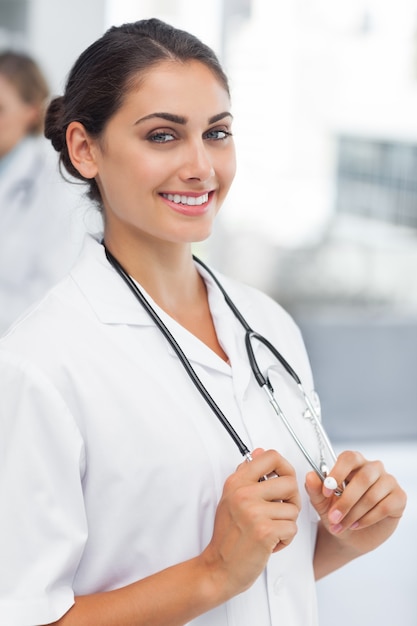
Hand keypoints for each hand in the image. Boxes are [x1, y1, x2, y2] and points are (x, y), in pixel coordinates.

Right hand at [201, 448, 300, 600]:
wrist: (219, 568)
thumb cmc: (228, 535)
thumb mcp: (231, 498)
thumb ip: (247, 474)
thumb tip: (259, 451)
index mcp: (236, 482)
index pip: (270, 456)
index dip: (285, 467)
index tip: (283, 480)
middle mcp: (243, 493)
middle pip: (290, 482)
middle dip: (292, 500)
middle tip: (280, 512)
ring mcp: (253, 511)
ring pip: (294, 509)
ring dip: (287, 523)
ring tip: (270, 530)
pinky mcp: (264, 531)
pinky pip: (292, 528)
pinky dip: (286, 539)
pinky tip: (270, 543)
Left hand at [305, 449, 406, 556]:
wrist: (350, 536)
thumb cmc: (337, 513)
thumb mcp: (322, 503)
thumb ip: (315, 489)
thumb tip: (310, 476)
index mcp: (354, 463)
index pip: (349, 458)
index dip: (337, 473)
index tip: (326, 492)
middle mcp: (373, 468)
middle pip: (363, 477)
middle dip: (346, 500)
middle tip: (333, 517)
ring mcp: (388, 481)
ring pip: (373, 495)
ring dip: (354, 514)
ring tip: (342, 525)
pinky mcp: (399, 498)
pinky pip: (385, 506)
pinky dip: (368, 518)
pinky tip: (357, 525)